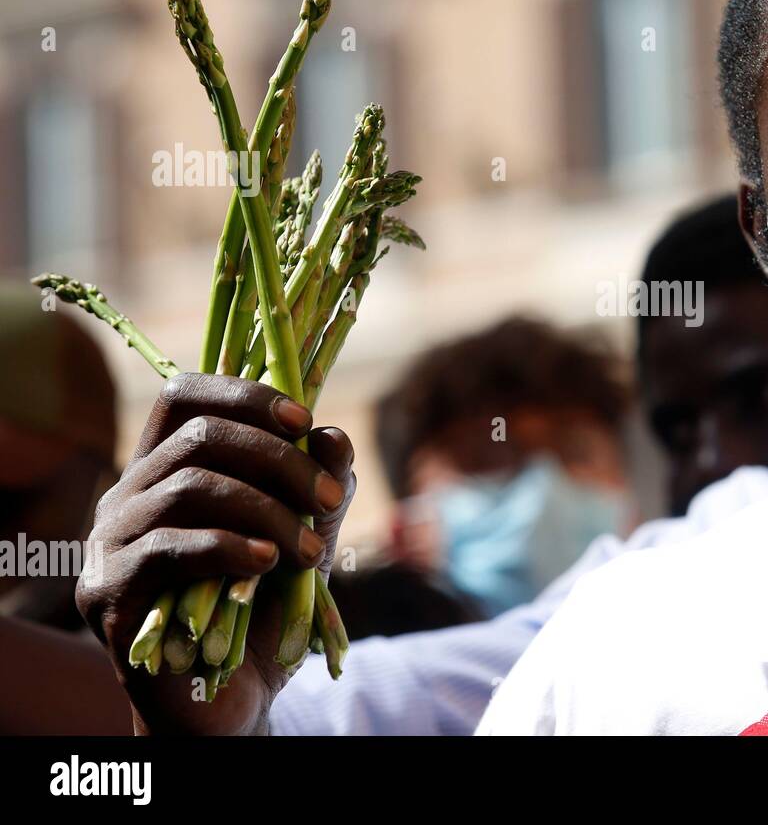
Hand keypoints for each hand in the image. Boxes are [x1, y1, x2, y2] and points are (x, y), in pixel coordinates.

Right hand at [76, 373, 354, 734]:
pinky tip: (269, 564)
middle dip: (279, 459)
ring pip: (188, 487)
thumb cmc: (263, 608)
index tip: (306, 420)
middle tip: (329, 499)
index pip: (185, 395)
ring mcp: (109, 542)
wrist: (228, 701)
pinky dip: (230, 547)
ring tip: (308, 549)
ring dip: (266, 510)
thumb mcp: (304, 535)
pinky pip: (168, 548)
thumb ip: (319, 486)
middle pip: (197, 436)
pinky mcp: (106, 592)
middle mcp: (127, 495)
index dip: (245, 395)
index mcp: (165, 468)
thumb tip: (331, 435)